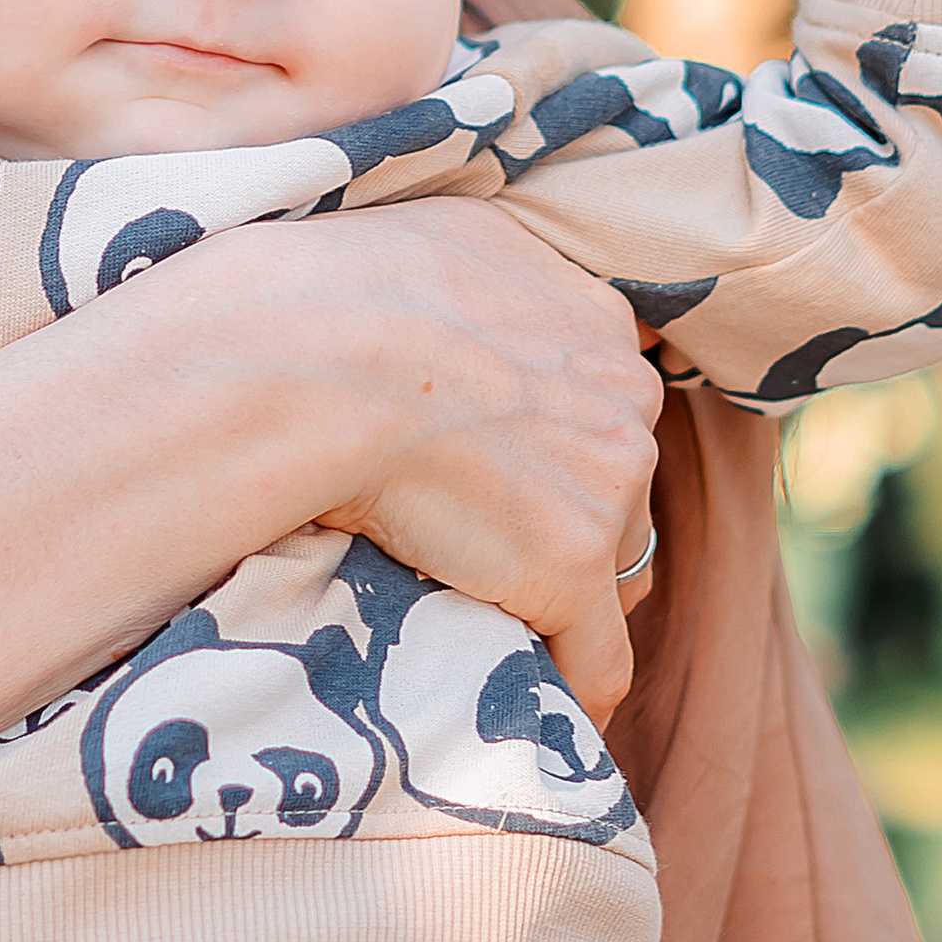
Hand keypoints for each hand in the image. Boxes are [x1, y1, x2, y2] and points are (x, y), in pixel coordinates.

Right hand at [221, 203, 662, 719]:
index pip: (604, 397)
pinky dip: (573, 686)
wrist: (317, 350)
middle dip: (571, 515)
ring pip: (618, 566)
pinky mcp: (570, 568)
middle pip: (622, 482)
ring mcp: (607, 485)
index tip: (506, 467)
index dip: (556, 440)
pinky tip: (538, 709)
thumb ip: (488, 263)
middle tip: (487, 541)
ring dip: (568, 594)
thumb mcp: (437, 233)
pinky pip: (599, 659)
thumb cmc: (340, 286)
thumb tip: (465, 279)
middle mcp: (624, 394)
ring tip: (499, 616)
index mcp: (591, 315)